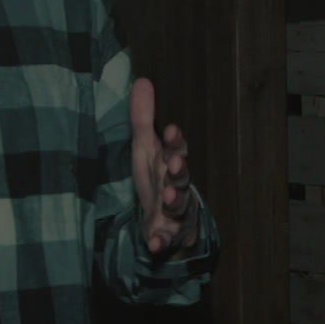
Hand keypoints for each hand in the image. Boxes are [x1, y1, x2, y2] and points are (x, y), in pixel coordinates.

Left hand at [129, 77, 197, 254]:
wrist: (165, 221)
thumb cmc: (156, 180)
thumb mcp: (145, 149)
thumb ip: (142, 118)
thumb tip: (142, 79)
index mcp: (171, 164)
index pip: (176, 150)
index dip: (174, 142)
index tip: (170, 130)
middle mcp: (178, 187)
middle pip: (183, 179)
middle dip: (179, 172)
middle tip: (174, 165)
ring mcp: (175, 214)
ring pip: (180, 208)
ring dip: (175, 203)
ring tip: (168, 199)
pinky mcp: (167, 236)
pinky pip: (166, 240)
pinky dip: (160, 242)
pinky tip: (154, 244)